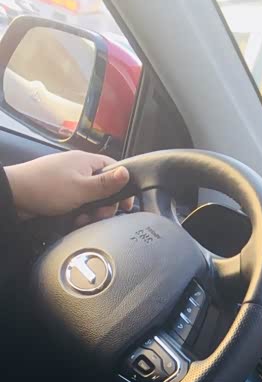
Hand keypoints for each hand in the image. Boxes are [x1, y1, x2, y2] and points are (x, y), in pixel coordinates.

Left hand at [5, 150, 134, 224]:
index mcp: (87, 162)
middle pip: (105, 187)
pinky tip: (74, 219)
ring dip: (91, 212)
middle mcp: (80, 169)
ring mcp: (70, 180)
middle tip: (98, 216)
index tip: (125, 205)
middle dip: (104, 205)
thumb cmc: (46, 188)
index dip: (123, 187)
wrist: (15, 195)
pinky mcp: (62, 192)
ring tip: (81, 219)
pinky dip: (79, 213)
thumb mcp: (82, 188)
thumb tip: (128, 173)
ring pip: (92, 198)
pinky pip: (79, 203)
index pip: (115, 169)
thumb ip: (106, 184)